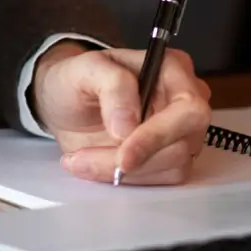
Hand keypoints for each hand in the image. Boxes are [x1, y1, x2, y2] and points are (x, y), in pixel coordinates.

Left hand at [31, 42, 211, 184]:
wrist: (64, 106)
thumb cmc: (76, 80)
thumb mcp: (85, 70)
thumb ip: (112, 86)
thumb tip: (129, 126)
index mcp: (173, 70)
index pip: (187, 108)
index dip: (157, 136)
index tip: (123, 155)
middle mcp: (183, 102)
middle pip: (182, 144)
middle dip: (137, 159)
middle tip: (88, 159)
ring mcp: (178, 133)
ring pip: (171, 168)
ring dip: (122, 171)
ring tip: (80, 158)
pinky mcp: (166, 159)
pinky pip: (158, 180)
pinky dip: (123, 179)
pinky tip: (92, 164)